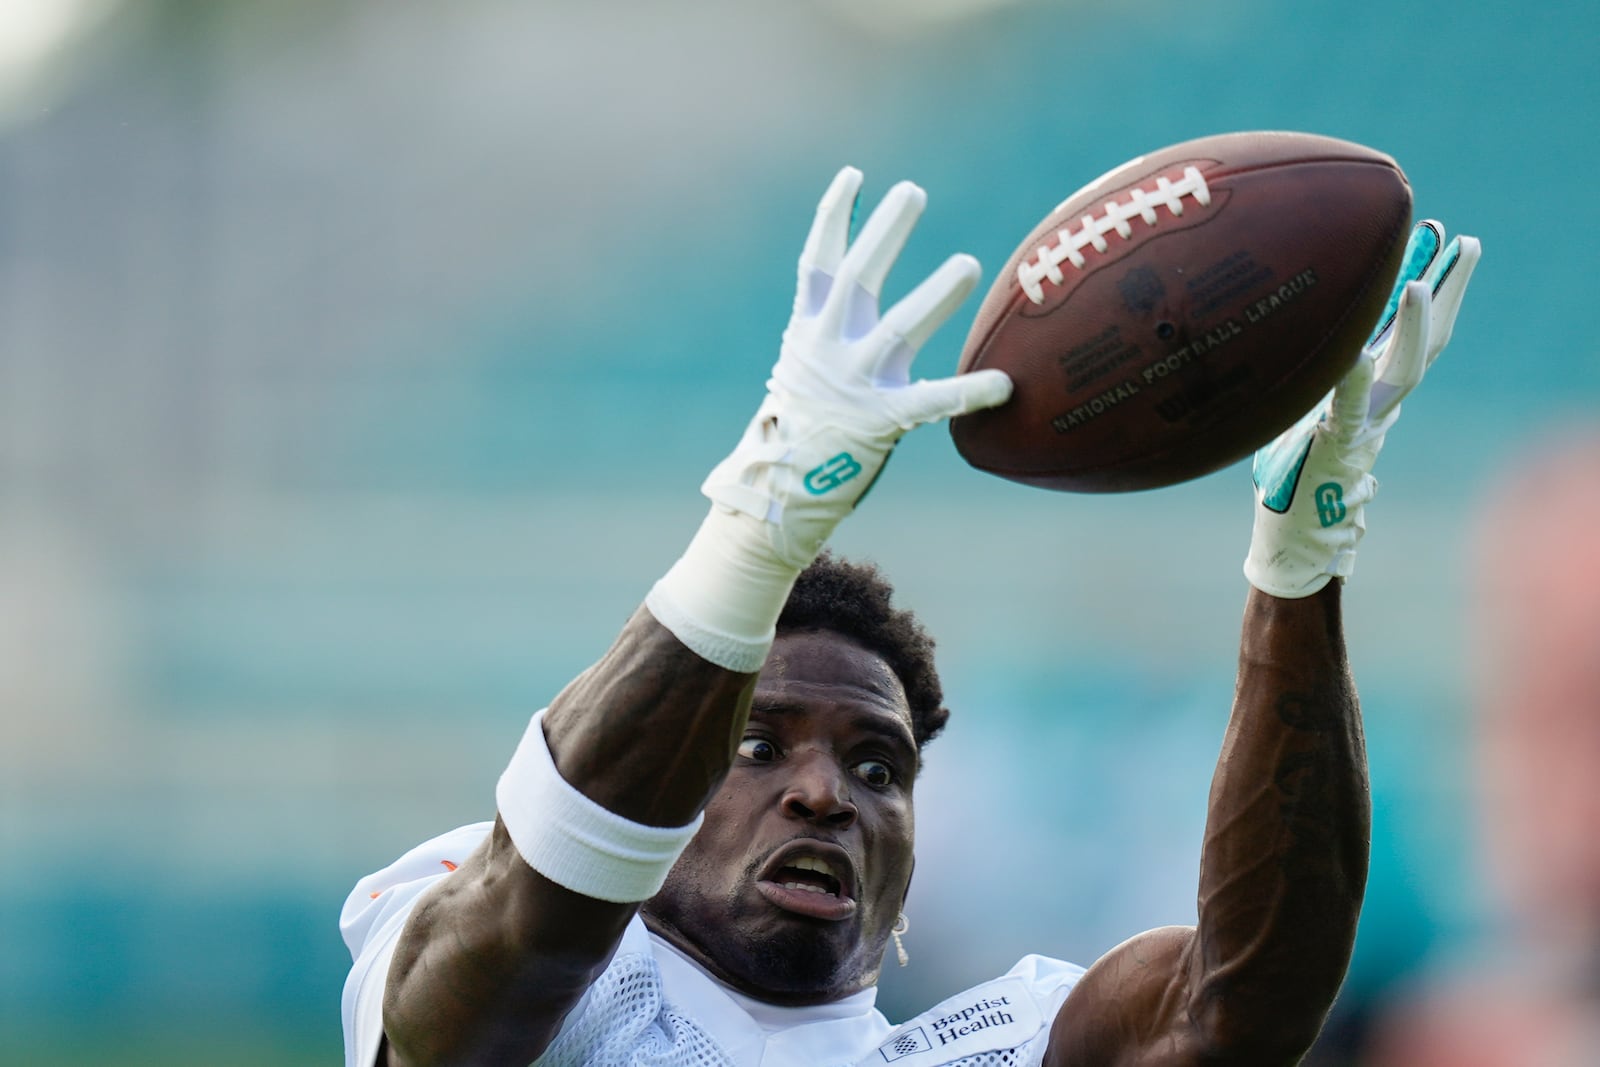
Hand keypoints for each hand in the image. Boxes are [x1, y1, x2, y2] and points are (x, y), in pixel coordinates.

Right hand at [701, 166, 1011, 567]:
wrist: (774, 495)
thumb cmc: (799, 430)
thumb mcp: (804, 371)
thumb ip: (833, 334)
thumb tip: (858, 296)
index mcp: (809, 331)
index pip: (818, 262)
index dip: (834, 216)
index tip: (854, 175)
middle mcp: (828, 348)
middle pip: (857, 275)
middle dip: (884, 231)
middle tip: (913, 192)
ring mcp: (852, 383)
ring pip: (898, 327)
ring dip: (935, 294)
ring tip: (968, 263)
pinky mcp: (878, 421)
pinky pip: (932, 402)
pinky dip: (969, 392)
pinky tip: (1004, 383)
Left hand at [1244, 220, 1481, 597]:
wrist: (1293, 544)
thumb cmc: (1288, 481)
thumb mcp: (1298, 417)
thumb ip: (1310, 383)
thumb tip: (1297, 337)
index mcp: (1373, 397)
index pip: (1413, 338)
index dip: (1432, 294)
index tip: (1442, 248)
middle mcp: (1379, 408)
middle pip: (1429, 343)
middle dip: (1450, 291)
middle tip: (1467, 243)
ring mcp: (1365, 427)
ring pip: (1405, 371)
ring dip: (1415, 328)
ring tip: (1420, 283)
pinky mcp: (1337, 446)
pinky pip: (1347, 405)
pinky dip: (1350, 376)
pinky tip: (1353, 349)